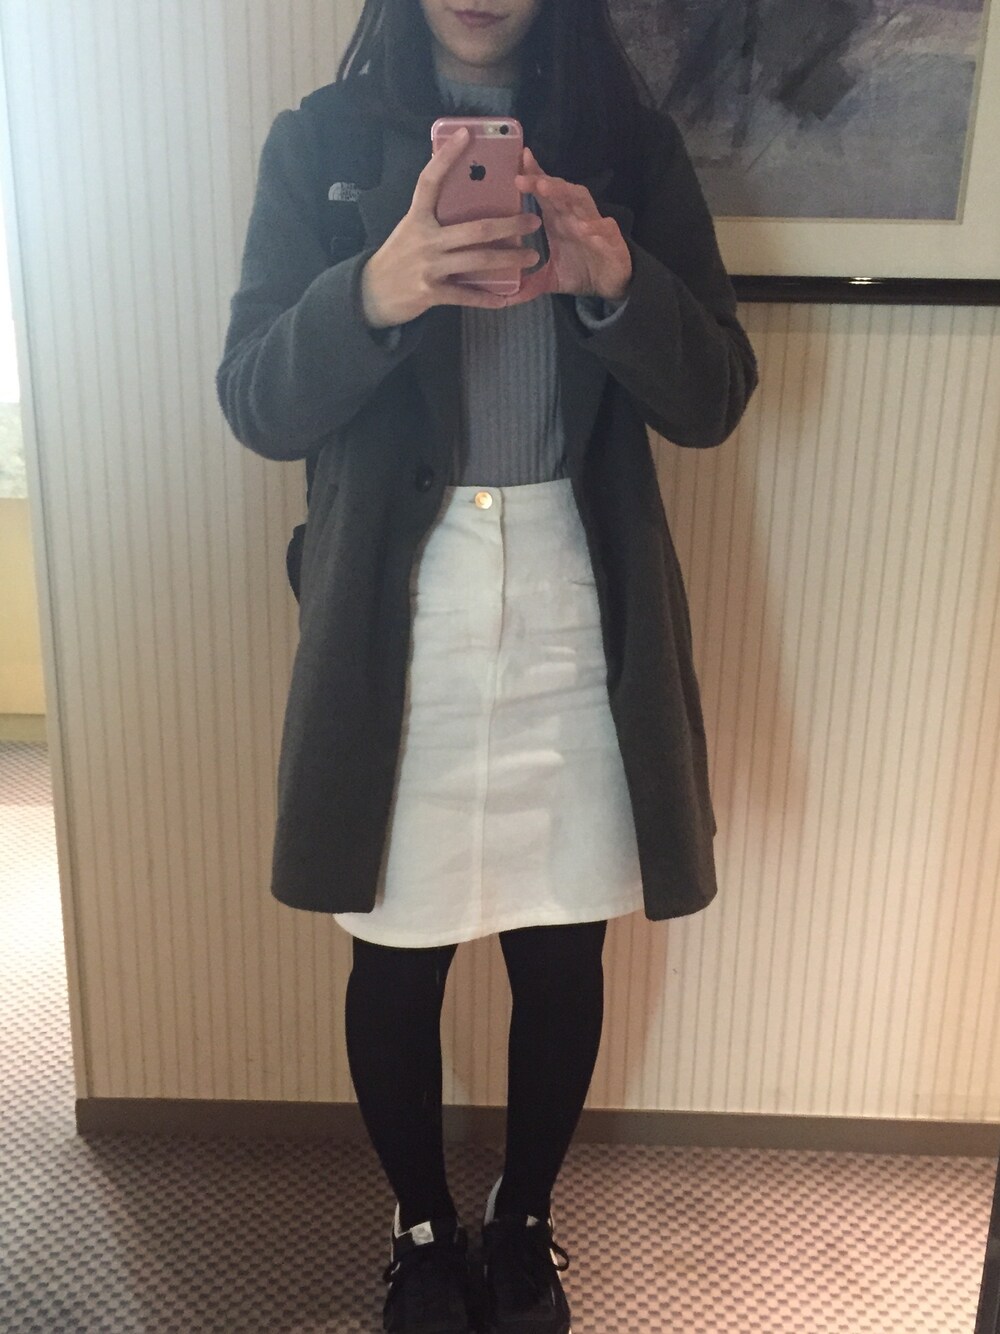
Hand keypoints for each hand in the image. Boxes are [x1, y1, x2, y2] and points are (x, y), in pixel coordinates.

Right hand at [360, 128, 543, 327]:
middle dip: (509, 225)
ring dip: (509, 259)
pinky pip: (466, 294)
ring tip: (532, 256)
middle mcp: (424, 239)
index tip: (466, 134)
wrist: (371, 294)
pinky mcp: (432, 292)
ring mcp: (429, 266)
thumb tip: (464, 198)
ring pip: (478, 260)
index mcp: (417, 217)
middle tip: (533, 220)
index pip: (430, 181)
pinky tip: (506, 298)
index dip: (446, 156)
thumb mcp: (409, 229)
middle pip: (475, 228)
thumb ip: (433, 217)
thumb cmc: (397, 257)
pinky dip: (487, 298)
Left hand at [503, 147, 632, 307]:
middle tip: (521, 178)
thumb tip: (504, 298)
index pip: (544, 192)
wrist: (611, 284)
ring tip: (546, 188)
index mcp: (558, 219)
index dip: (532, 175)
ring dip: (564, 193)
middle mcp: (574, 216)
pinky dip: (596, 227)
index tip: (517, 161)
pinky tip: (585, 228)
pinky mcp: (612, 240)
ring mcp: (594, 225)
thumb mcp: (550, 279)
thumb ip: (529, 283)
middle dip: (541, 181)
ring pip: (580, 201)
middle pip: (558, 191)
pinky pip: (605, 229)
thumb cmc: (581, 271)